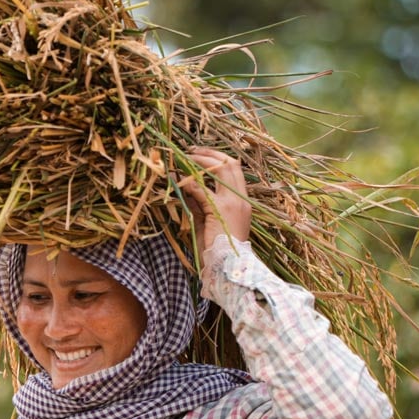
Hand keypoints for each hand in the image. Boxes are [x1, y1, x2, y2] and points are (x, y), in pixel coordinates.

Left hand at [177, 146, 251, 261]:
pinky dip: (188, 182)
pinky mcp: (220, 209)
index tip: (200, 155)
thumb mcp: (208, 222)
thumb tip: (187, 187)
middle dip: (209, 153)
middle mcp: (241, 199)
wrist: (227, 268)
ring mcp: (233, 203)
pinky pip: (202, 189)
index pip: (234, 170)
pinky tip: (177, 179)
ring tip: (183, 158)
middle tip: (191, 150)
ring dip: (199, 162)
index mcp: (242, 202)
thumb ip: (200, 204)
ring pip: (220, 169)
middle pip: (230, 164)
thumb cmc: (218, 251)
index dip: (217, 159)